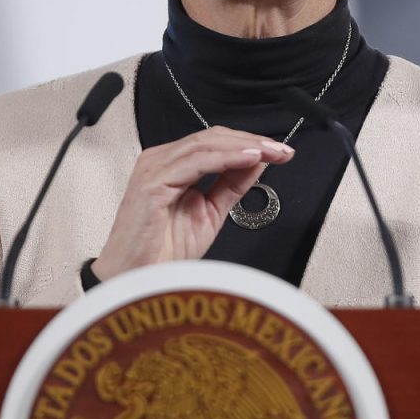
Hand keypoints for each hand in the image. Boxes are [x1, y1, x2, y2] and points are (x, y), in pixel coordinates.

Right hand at [93, 126, 293, 279]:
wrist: (138, 281)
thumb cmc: (162, 253)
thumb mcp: (210, 213)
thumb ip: (231, 185)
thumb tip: (257, 162)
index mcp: (171, 166)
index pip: (214, 142)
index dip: (248, 143)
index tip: (279, 152)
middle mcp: (160, 161)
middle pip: (211, 137)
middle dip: (251, 141)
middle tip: (281, 149)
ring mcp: (153, 169)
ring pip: (205, 144)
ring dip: (243, 146)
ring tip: (271, 151)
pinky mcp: (152, 183)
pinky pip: (195, 162)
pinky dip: (225, 157)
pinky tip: (248, 159)